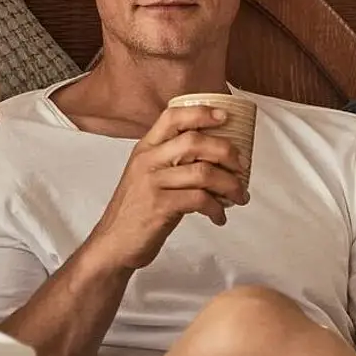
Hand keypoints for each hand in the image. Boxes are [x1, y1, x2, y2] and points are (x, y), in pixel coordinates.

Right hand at [86, 104, 249, 270]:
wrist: (113, 242)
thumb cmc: (136, 210)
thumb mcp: (147, 176)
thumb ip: (171, 161)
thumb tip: (215, 155)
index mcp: (145, 149)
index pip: (172, 117)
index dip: (201, 113)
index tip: (225, 117)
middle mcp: (147, 161)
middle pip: (195, 142)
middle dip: (227, 152)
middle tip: (242, 167)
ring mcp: (152, 183)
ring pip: (203, 172)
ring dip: (230, 185)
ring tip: (240, 196)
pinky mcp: (160, 207)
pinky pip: (200, 200)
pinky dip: (217, 208)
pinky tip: (219, 216)